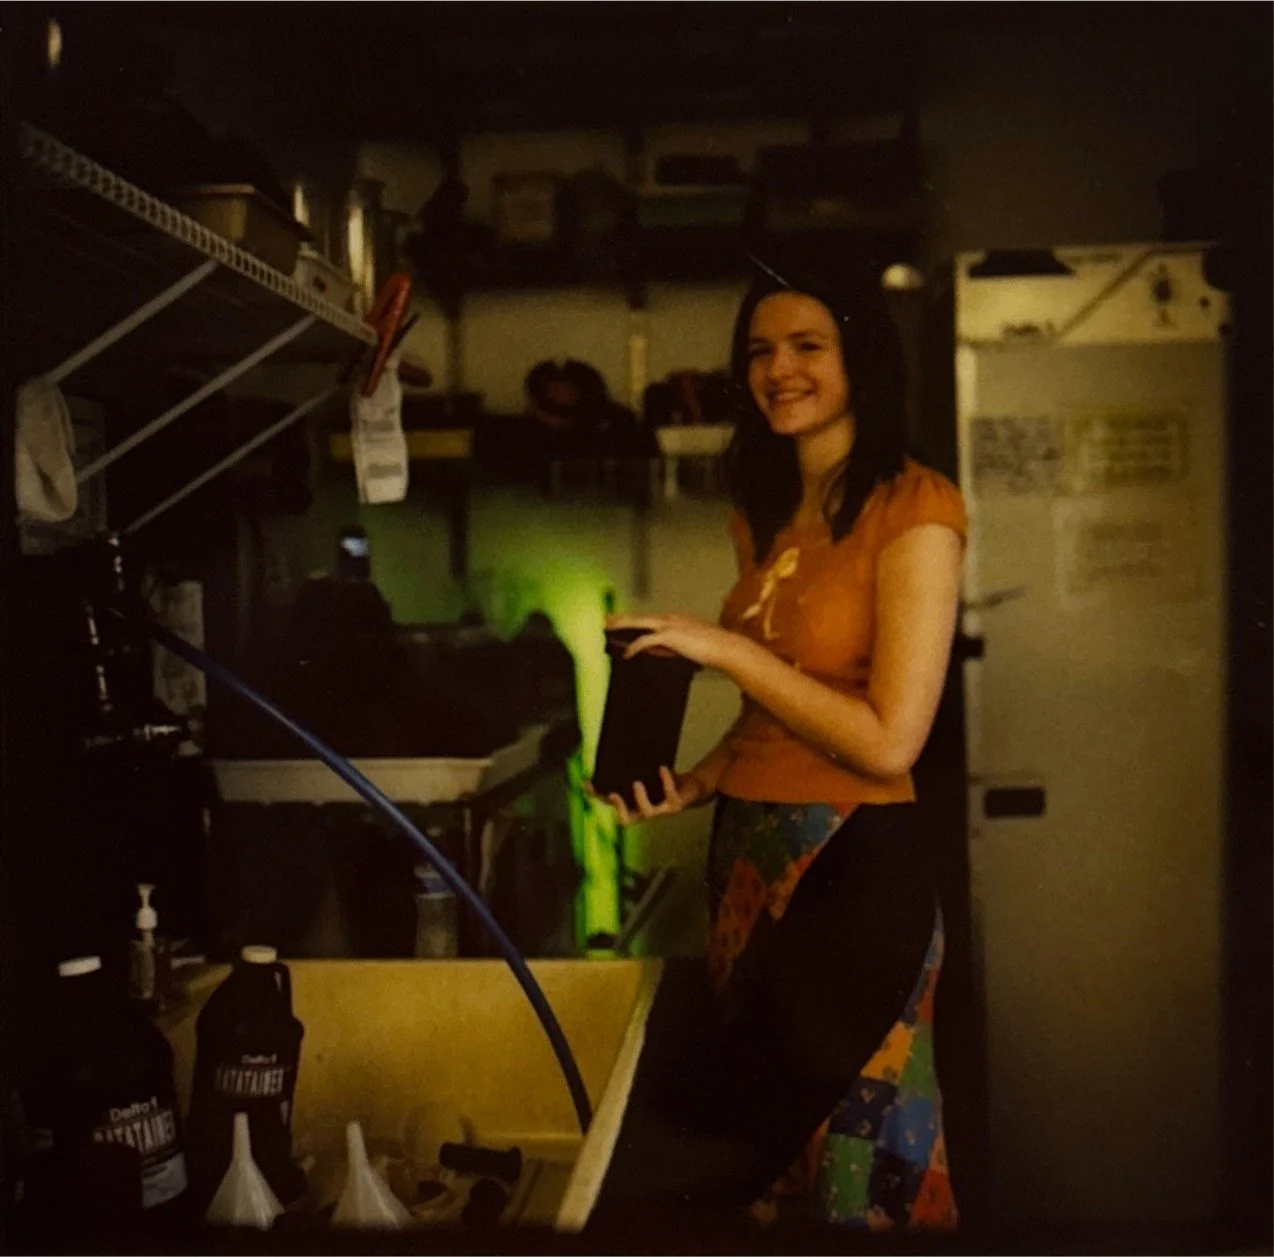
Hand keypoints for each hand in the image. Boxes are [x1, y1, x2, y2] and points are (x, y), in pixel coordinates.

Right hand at [585, 766, 704, 824]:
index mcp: (636, 805)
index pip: (612, 805)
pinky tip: (662, 768)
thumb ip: (633, 772)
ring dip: (640, 799)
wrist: (694, 788)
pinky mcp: (677, 805)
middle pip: (627, 820)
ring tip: (636, 783)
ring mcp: (662, 810)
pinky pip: (670, 795)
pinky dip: (666, 781)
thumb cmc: (667, 783)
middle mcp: (647, 812)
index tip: (588, 785)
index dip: (598, 798)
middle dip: (619, 808)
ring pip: (648, 812)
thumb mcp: (648, 776)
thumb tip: (612, 756)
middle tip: (612, 794)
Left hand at [606, 612, 750, 674]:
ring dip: (622, 624)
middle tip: (607, 619)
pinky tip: (627, 655)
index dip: (636, 620)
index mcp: (677, 619)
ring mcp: (670, 625)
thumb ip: (674, 647)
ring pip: (639, 622)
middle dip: (622, 617)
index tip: (624, 622)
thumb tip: (656, 651)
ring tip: (608, 628)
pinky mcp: (669, 635)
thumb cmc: (714, 649)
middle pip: (641, 616)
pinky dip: (634, 647)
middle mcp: (671, 618)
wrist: (725, 648)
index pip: (651, 618)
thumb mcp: (691, 646)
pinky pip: (645, 641)